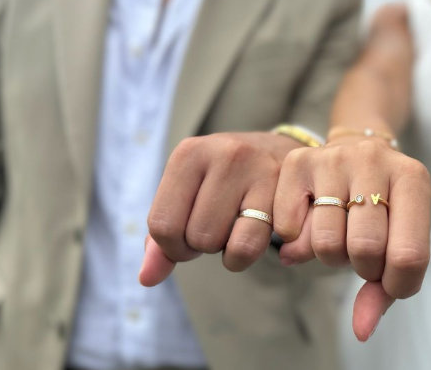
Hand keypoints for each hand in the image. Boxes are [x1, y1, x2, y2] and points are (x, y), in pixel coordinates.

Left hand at [139, 132, 300, 286]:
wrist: (278, 153)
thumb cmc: (223, 181)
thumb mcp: (187, 195)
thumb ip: (162, 237)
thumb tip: (147, 278)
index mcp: (189, 152)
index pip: (162, 225)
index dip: (172, 245)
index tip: (188, 232)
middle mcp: (224, 153)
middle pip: (195, 237)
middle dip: (201, 245)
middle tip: (217, 226)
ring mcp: (257, 169)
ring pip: (221, 243)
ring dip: (224, 250)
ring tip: (234, 226)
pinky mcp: (283, 190)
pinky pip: (249, 247)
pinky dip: (244, 256)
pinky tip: (251, 234)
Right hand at [273, 138, 430, 340]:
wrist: (354, 149)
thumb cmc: (382, 205)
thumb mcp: (398, 237)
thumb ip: (385, 289)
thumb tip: (361, 331)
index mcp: (413, 179)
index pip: (409, 256)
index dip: (395, 284)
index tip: (388, 280)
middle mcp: (374, 159)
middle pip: (365, 249)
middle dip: (362, 268)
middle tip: (361, 254)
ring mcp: (334, 157)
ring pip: (326, 242)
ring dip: (330, 256)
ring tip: (339, 235)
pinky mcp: (298, 160)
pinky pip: (289, 229)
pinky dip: (297, 241)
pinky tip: (310, 223)